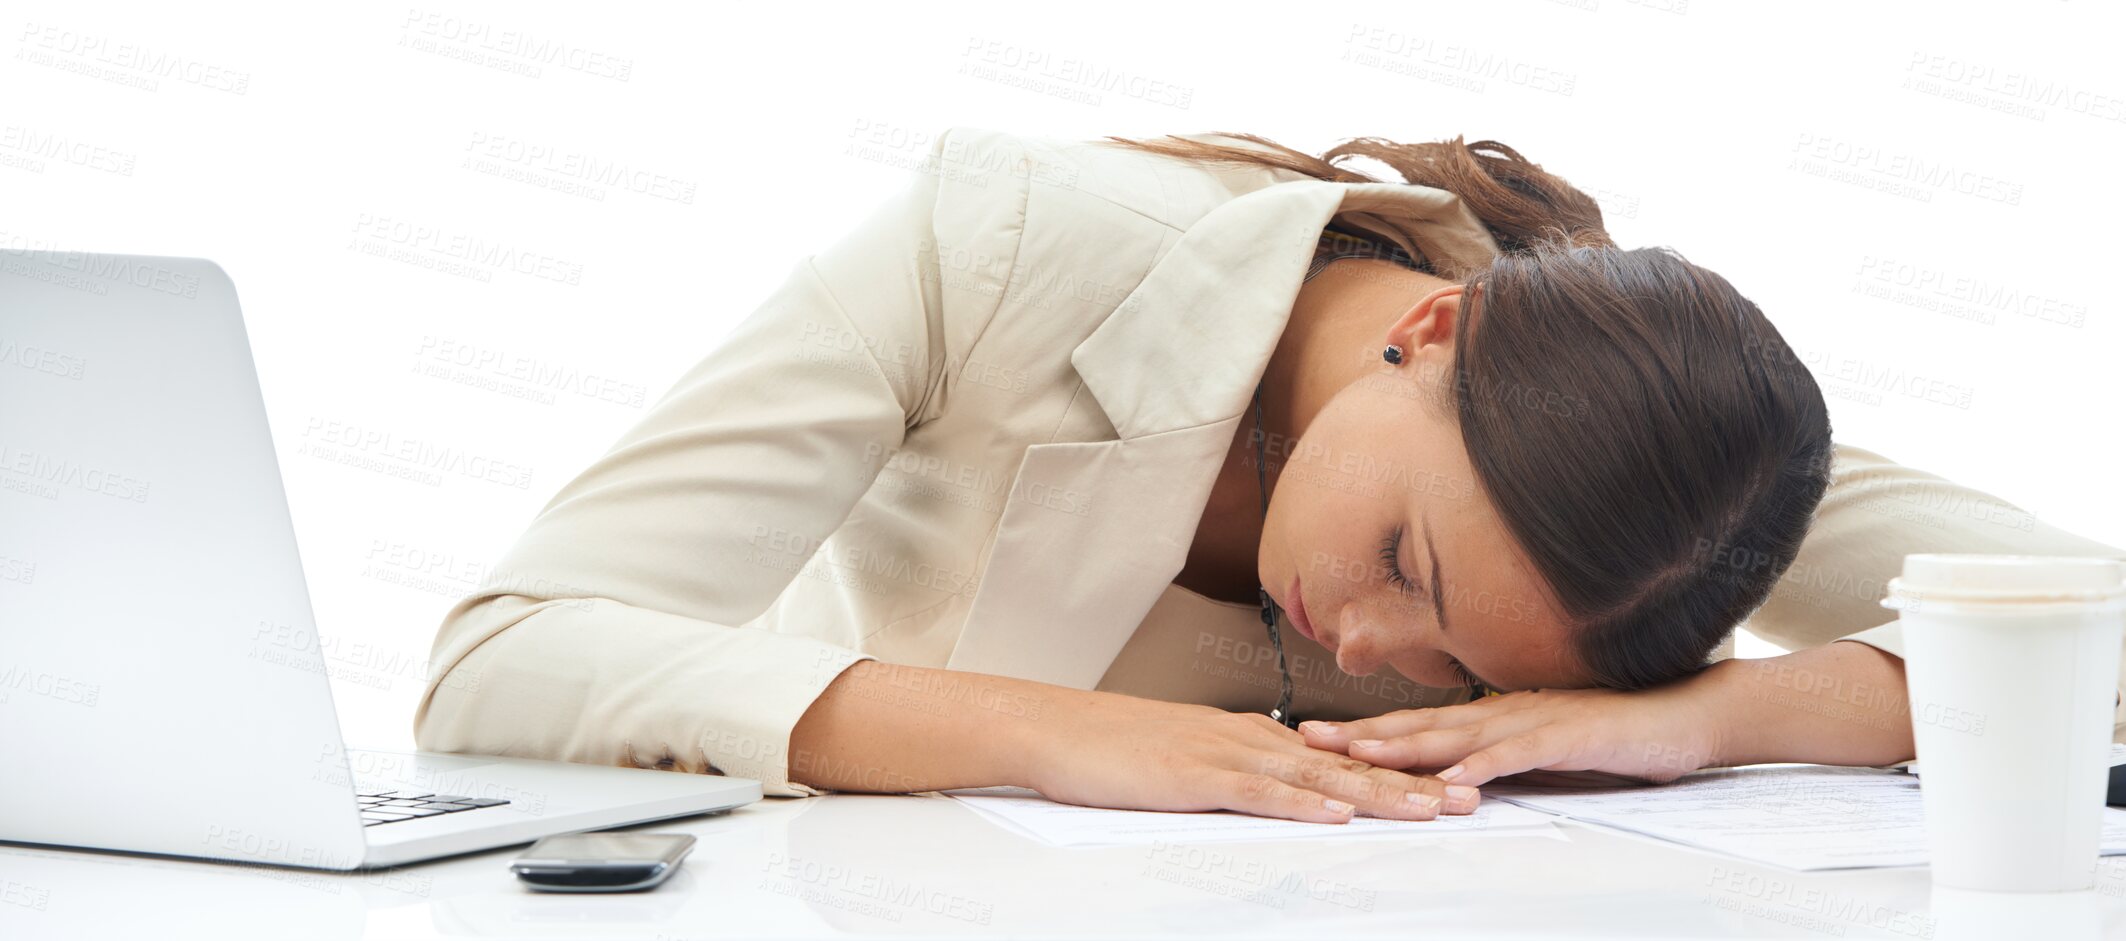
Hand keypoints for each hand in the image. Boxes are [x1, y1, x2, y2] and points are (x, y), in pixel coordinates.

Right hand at [1023, 690, 1480, 822]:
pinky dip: (1300, 806)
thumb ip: (1233, 770)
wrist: (1053, 725)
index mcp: (1248, 735)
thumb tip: (1276, 786)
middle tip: (1467, 797)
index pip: (1337, 757)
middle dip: (1410, 782)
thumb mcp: (1184, 755)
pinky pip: (1257, 794)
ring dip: (1375, 795)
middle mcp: (1247, 739)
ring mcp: (1222, 755)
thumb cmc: (1110, 747)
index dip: (1395, 771)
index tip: (1445, 782)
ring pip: (1314, 778)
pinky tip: (1336, 817)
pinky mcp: (1193, 777)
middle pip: (1343, 765)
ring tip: (1428, 809)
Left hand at [1298, 682, 1723, 787]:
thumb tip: (1453, 774)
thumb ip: (1498, 754)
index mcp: (1493, 713)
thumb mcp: (1541, 745)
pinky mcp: (1569, 736)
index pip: (1418, 723)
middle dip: (1362, 733)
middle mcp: (1503, 710)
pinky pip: (1520, 753)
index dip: (1366, 729)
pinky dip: (1486, 765)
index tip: (1314, 736)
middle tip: (1308, 739)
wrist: (1685, 714)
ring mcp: (1534, 720)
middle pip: (1421, 724)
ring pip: (1459, 735)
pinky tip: (1456, 780)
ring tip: (1359, 755)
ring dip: (1407, 745)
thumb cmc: (1614, 733)